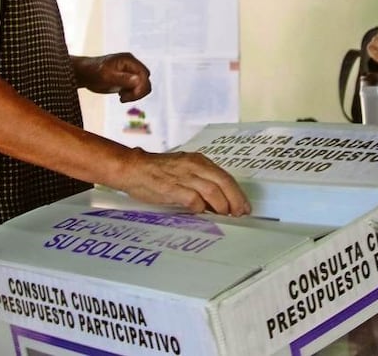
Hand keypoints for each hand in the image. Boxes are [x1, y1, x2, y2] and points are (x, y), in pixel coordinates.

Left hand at [73, 53, 151, 101]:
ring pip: (142, 86)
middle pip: (145, 80)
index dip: (141, 86)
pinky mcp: (126, 80)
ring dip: (135, 94)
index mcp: (129, 60)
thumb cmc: (92, 71)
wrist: (83, 74)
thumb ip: (123, 78)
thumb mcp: (107, 76)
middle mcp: (131, 65)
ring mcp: (129, 72)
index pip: (144, 74)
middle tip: (124, 98)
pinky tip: (121, 96)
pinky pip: (136, 89)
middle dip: (138, 91)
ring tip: (122, 97)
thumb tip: (140, 80)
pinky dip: (131, 95)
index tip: (130, 96)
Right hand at [116, 148, 250, 215]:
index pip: (225, 177)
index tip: (244, 206)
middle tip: (240, 214)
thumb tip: (218, 201)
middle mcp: (194, 166)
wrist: (133, 168)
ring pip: (213, 192)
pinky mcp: (172, 188)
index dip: (237, 193)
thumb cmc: (158, 171)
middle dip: (235, 201)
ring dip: (221, 206)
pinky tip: (200, 213)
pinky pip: (193, 200)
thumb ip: (201, 180)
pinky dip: (200, 209)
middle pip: (224, 183)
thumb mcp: (184, 169)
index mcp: (199, 161)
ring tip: (224, 216)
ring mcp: (183, 176)